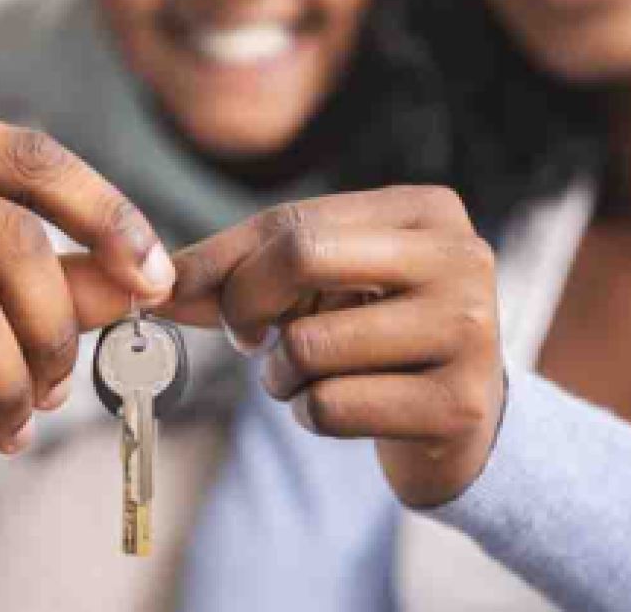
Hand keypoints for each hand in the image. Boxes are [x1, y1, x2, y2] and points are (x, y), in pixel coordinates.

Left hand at [168, 186, 504, 507]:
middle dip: (243, 303)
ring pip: (308, 345)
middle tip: (244, 335)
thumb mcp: (319, 283)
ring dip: (280, 373)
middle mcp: (460, 258)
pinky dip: (308, 413)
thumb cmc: (374, 333)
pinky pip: (330, 406)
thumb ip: (242, 269)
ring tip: (307, 376)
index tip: (184, 295)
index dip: (224, 262)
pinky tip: (341, 407)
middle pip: (301, 257)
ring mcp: (468, 331)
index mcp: (425, 209)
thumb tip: (162, 282)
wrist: (458, 420)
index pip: (293, 221)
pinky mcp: (458, 405)